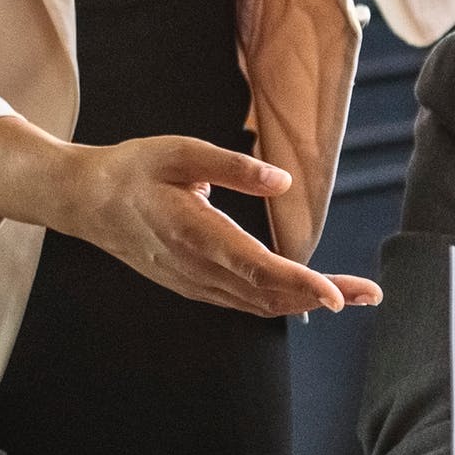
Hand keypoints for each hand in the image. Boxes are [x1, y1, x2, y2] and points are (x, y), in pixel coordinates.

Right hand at [64, 135, 382, 316]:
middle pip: (269, 294)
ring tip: (350, 295)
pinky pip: (241, 301)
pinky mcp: (191, 284)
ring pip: (257, 303)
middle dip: (323, 296)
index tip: (337, 296)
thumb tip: (282, 181)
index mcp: (198, 234)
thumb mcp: (180, 152)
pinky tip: (302, 296)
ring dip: (304, 301)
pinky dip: (276, 301)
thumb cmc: (132, 170)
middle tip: (370, 294)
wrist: (83, 201)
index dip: (301, 285)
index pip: (259, 269)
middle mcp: (198, 268)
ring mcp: (194, 282)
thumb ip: (233, 167)